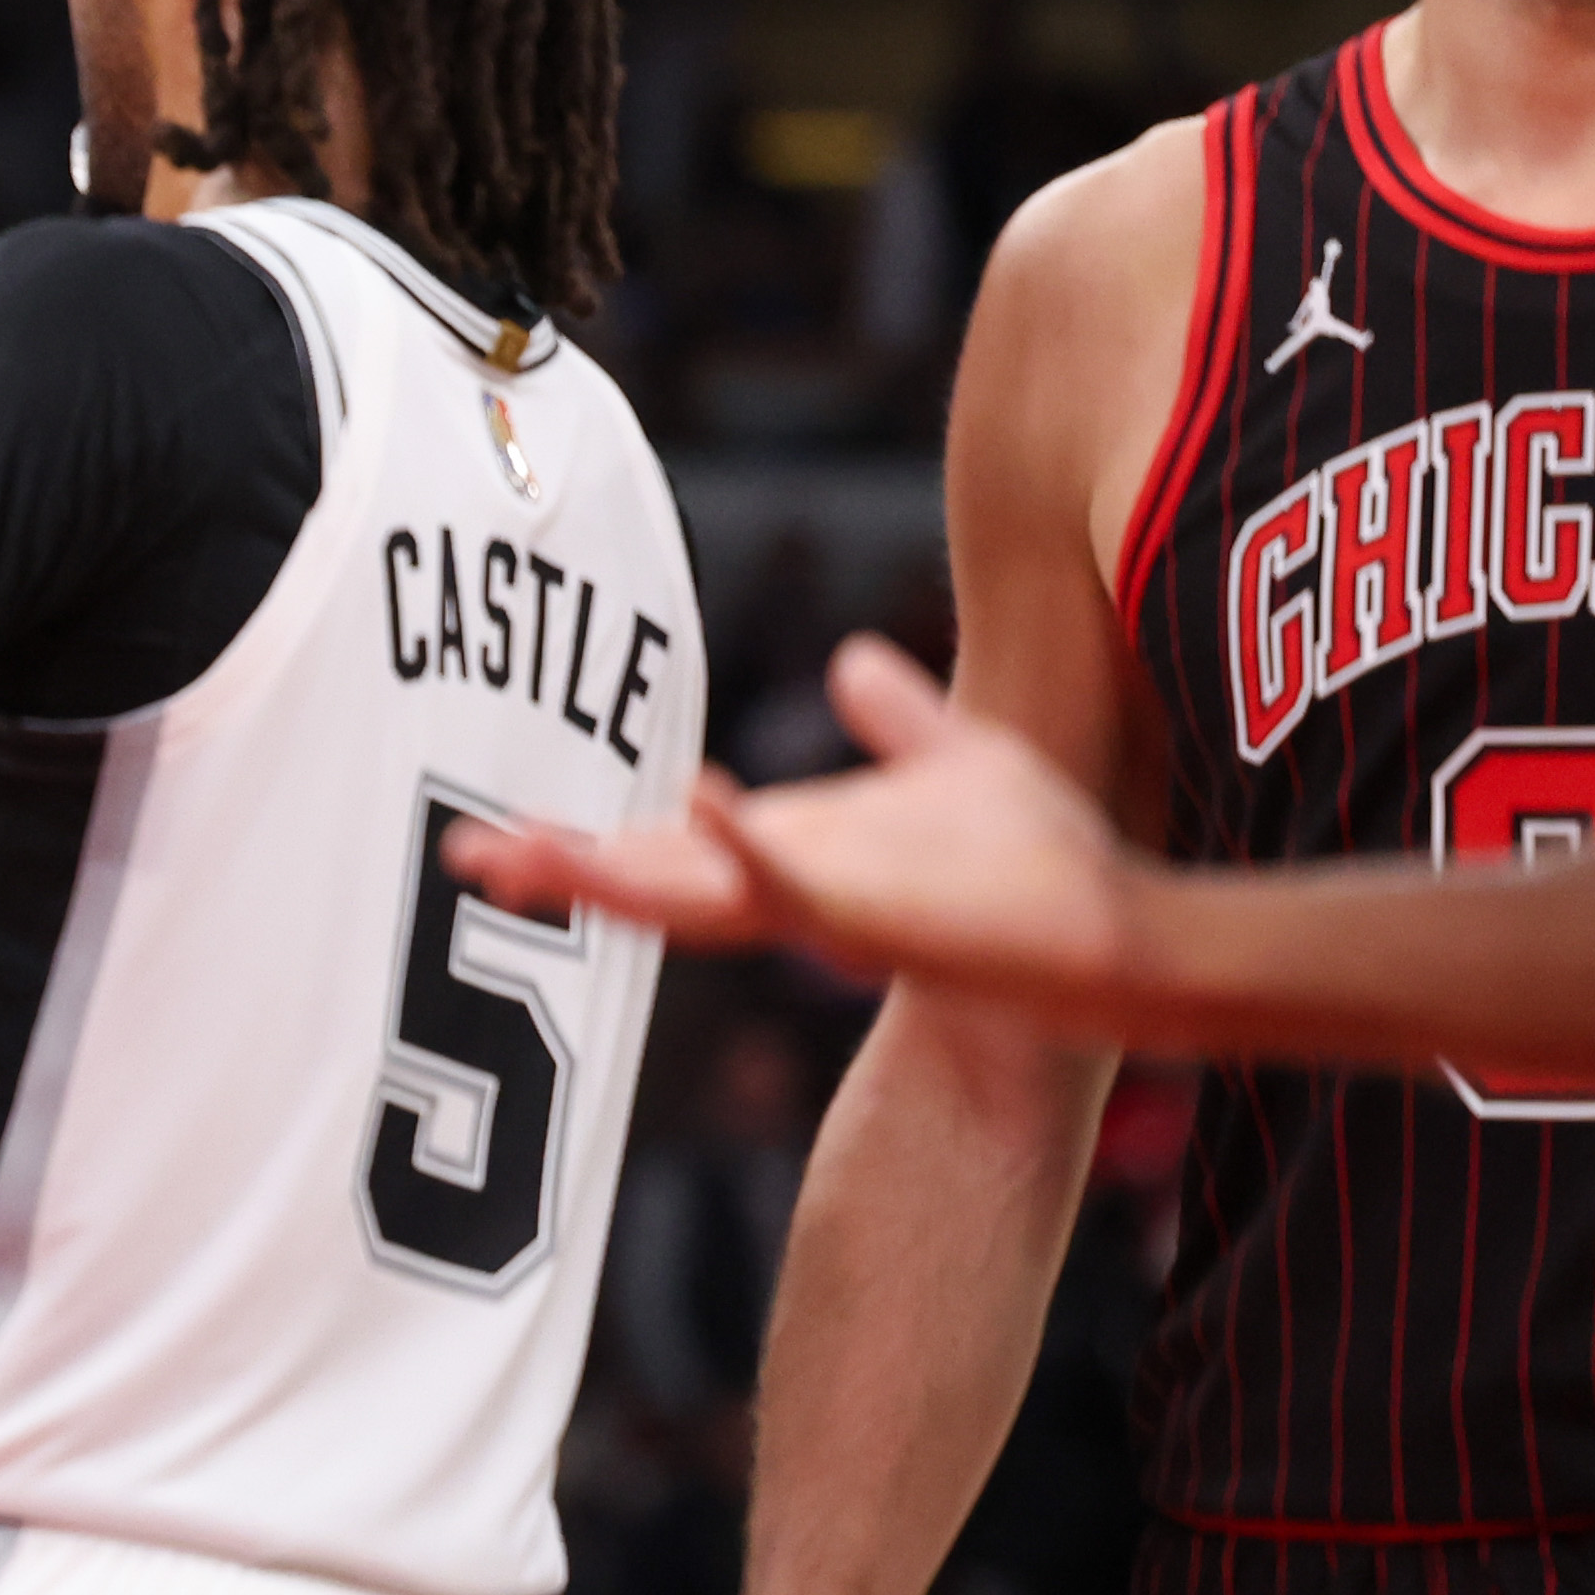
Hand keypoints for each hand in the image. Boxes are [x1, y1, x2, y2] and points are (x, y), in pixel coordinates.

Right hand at [450, 639, 1147, 1018]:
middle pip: (651, 881)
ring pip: (692, 897)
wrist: (1131, 937)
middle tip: (463, 855)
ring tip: (523, 853)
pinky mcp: (881, 922)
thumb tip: (852, 658)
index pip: (669, 847)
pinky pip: (798, 887)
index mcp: (797, 853)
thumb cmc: (1051, 867)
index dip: (587, 838)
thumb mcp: (957, 760)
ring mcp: (830, 912)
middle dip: (557, 869)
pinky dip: (747, 850)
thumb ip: (899, 717)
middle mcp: (796, 891)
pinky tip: (701, 803)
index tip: (502, 828)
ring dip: (610, 875)